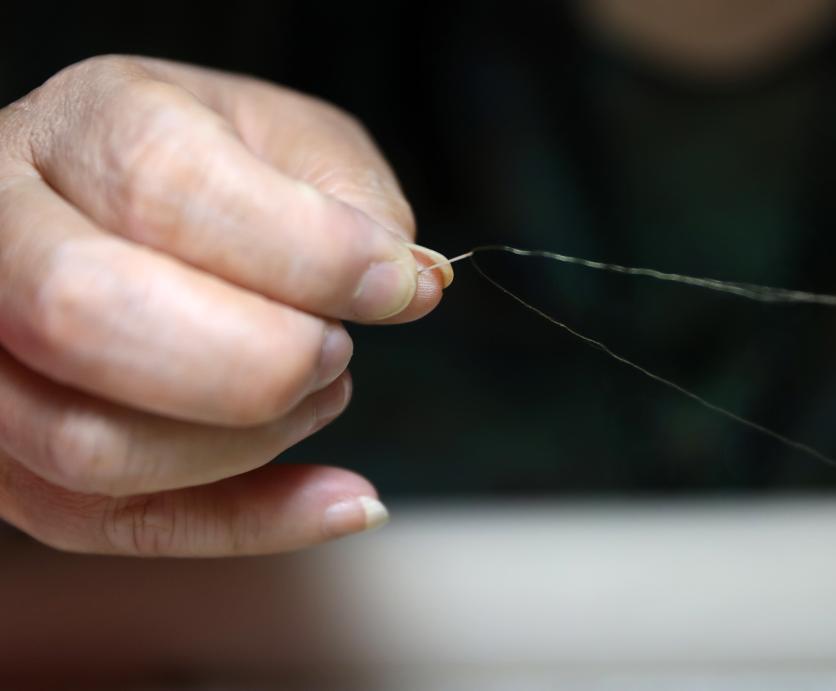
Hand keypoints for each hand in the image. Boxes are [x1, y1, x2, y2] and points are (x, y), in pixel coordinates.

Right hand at [0, 55, 452, 555]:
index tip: (396, 286)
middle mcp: (2, 233)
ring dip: (248, 442)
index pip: (166, 186)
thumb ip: (349, 196)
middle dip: (256, 359)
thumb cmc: (210, 172)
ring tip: (321, 392)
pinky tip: (340, 499)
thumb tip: (407, 282)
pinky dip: (246, 525)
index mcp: (84, 126)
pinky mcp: (13, 456)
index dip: (308, 253)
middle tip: (336, 349)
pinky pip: (112, 523)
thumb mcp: (288, 141)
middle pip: (85, 315)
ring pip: (87, 446)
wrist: (110, 206)